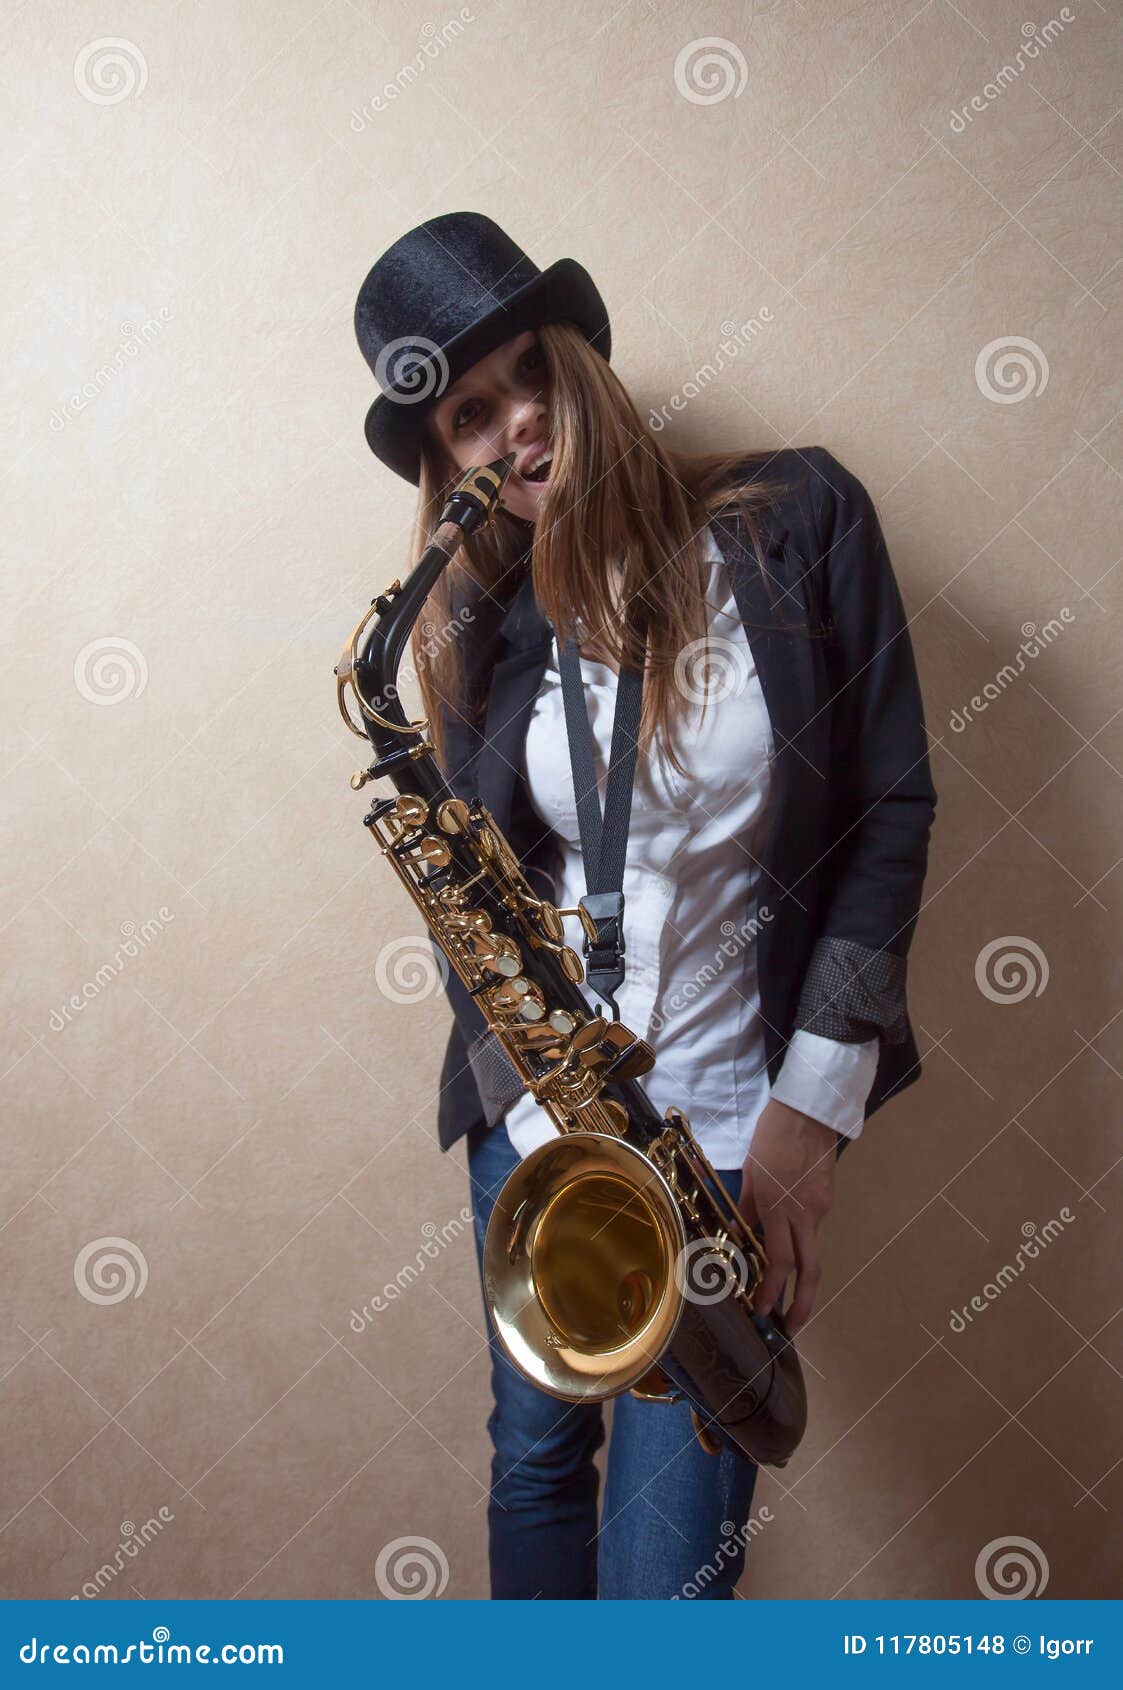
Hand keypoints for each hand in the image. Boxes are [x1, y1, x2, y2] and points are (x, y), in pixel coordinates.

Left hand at [736, 1099, 839, 1336]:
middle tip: (793, 1326)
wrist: (809, 1111)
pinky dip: (801, 1242)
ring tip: (786, 1291)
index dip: (773, 1290)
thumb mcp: (750, 1171)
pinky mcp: (828, 1198)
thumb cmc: (772, 1136)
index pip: (779, 1261)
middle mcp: (804, 1212)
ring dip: (801, 1274)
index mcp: (778, 1206)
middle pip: (810, 1269)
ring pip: (812, 1248)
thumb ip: (746, 1208)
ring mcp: (820, 1207)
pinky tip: (789, 1243)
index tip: (765, 1311)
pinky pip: (813, 1228)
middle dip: (803, 1303)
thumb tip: (738, 1235)